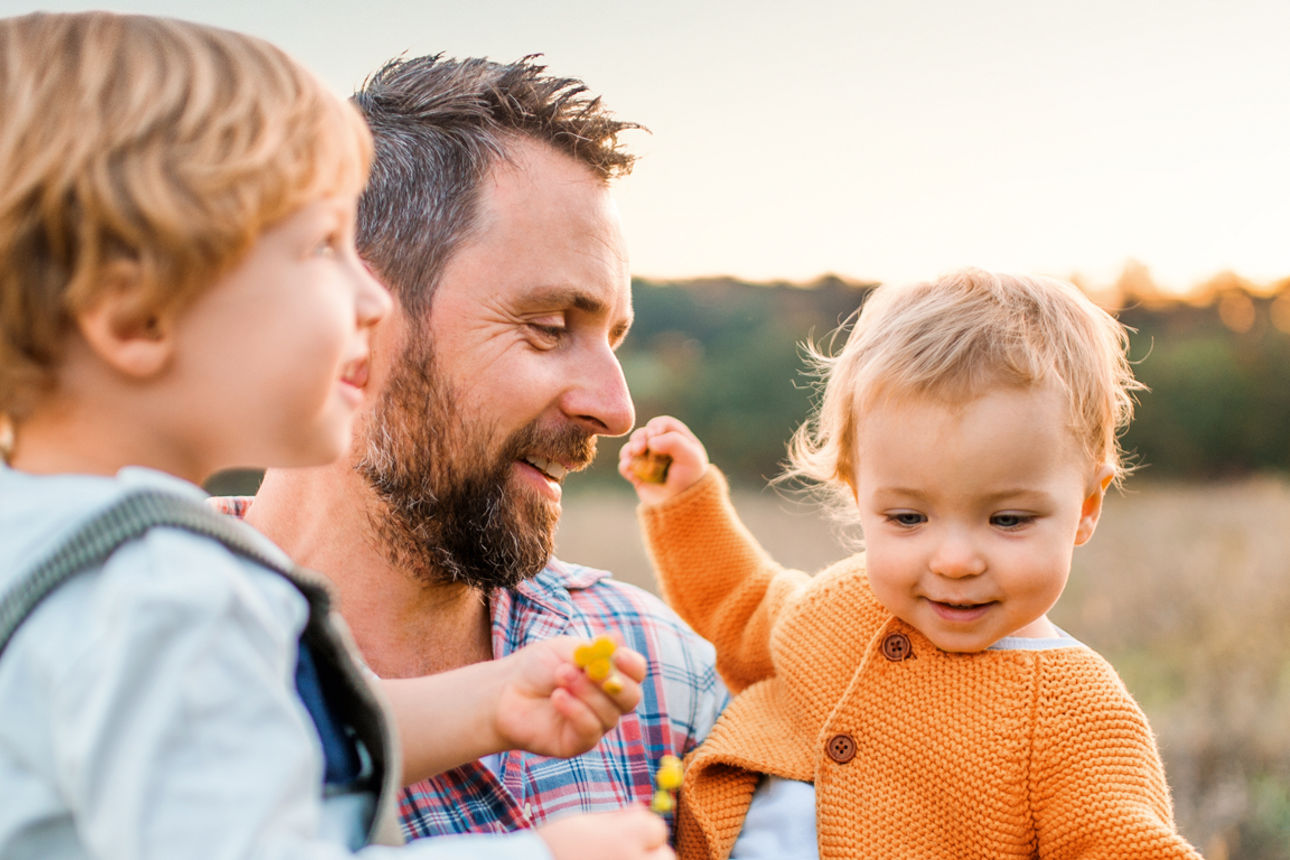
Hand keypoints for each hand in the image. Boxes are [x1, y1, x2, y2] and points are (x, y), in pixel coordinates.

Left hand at [493, 636, 645, 758]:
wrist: (504, 692)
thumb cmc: (536, 667)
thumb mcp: (564, 650)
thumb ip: (591, 650)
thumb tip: (616, 639)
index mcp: (610, 674)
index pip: (636, 672)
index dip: (631, 665)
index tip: (617, 655)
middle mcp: (608, 701)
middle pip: (631, 698)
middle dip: (613, 683)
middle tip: (592, 670)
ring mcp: (595, 724)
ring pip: (609, 714)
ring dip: (586, 692)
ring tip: (560, 676)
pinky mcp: (578, 743)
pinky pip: (590, 730)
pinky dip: (576, 710)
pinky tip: (557, 697)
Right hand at [537, 806, 673, 859]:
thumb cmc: (554, 846)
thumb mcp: (583, 822)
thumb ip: (617, 817)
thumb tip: (643, 809)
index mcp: (622, 838)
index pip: (656, 828)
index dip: (643, 828)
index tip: (626, 834)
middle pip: (666, 856)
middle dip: (652, 853)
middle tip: (626, 853)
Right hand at [618, 415, 709, 506]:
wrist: (683, 506)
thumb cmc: (691, 479)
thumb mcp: (691, 457)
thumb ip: (674, 442)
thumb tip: (651, 441)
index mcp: (677, 439)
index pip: (662, 424)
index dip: (655, 426)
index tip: (653, 435)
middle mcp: (662, 447)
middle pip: (644, 433)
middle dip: (639, 438)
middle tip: (639, 448)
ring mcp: (648, 460)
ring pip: (632, 447)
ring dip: (628, 450)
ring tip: (631, 459)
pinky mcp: (638, 474)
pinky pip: (626, 465)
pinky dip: (625, 465)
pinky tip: (629, 470)